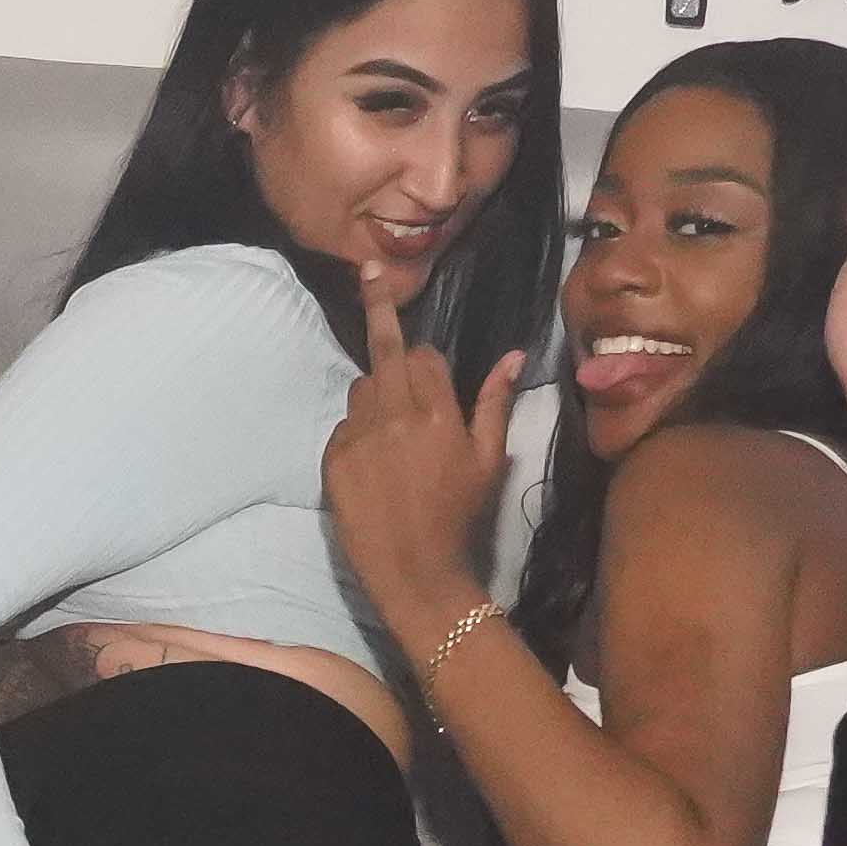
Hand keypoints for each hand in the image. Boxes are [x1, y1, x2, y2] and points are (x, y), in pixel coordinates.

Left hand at [328, 290, 517, 651]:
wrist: (414, 570)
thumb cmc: (459, 516)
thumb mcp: (489, 460)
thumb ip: (496, 402)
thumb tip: (513, 355)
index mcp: (438, 414)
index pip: (422, 355)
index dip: (425, 358)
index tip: (425, 365)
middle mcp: (395, 417)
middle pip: (383, 351)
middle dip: (379, 312)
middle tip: (370, 274)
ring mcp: (359, 437)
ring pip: (361, 387)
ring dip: (375, 392)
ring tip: (391, 429)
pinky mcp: (333, 460)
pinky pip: (342, 425)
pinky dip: (356, 431)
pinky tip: (373, 461)